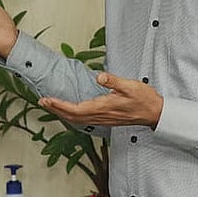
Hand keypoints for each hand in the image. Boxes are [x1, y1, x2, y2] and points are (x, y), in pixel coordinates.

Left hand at [38, 72, 163, 127]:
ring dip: (63, 113)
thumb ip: (114, 81)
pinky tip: (71, 110)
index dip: (60, 105)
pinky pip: (84, 119)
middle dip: (56, 109)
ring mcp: (103, 119)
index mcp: (103, 107)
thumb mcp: (130, 86)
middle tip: (43, 101)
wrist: (155, 113)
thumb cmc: (143, 99)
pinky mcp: (106, 119)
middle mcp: (101, 116)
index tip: (48, 99)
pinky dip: (73, 115)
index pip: (76, 109)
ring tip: (52, 105)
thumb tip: (99, 76)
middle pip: (73, 116)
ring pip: (77, 119)